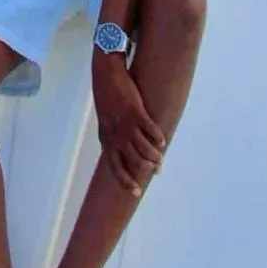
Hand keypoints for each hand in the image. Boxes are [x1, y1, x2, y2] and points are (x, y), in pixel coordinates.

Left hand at [93, 55, 164, 195]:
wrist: (106, 75)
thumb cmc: (106, 99)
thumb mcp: (104, 123)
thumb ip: (111, 138)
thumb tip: (119, 153)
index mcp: (107, 140)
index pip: (115, 168)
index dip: (126, 182)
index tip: (136, 192)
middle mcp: (116, 136)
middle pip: (134, 161)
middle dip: (147, 168)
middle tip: (157, 170)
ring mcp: (126, 124)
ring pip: (144, 148)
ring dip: (155, 155)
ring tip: (161, 157)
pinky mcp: (136, 112)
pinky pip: (150, 129)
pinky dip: (157, 136)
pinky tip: (161, 139)